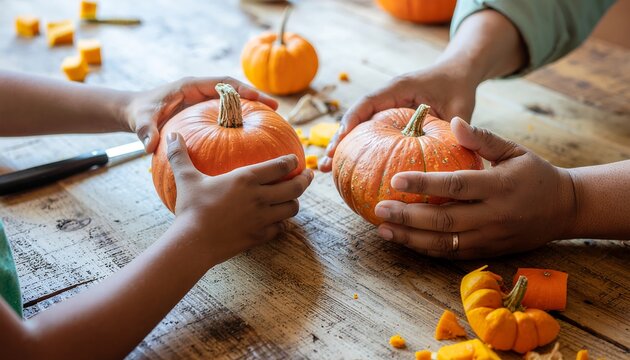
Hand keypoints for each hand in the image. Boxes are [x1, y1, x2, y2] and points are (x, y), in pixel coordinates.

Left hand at [125, 77, 277, 152]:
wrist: (137, 112)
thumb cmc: (141, 112)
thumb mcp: (142, 120)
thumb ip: (146, 130)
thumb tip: (149, 145)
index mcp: (192, 86)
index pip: (223, 83)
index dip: (243, 89)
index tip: (260, 98)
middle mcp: (203, 91)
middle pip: (235, 91)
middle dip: (256, 98)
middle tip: (276, 109)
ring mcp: (206, 102)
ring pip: (234, 103)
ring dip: (253, 110)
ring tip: (274, 122)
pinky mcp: (206, 114)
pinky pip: (227, 117)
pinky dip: (242, 124)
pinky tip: (255, 140)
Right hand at [165, 133, 312, 263]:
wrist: (193, 243)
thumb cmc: (190, 208)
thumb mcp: (186, 178)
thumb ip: (180, 155)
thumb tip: (171, 135)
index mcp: (246, 179)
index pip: (280, 166)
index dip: (291, 161)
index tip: (295, 159)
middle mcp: (260, 197)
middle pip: (295, 187)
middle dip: (305, 180)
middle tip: (308, 175)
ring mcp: (262, 218)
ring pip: (291, 209)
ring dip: (294, 203)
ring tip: (293, 198)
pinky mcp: (260, 236)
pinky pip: (280, 229)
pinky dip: (282, 224)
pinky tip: (278, 222)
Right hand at [319, 64, 476, 171]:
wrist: (457, 75)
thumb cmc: (458, 87)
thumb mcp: (461, 105)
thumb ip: (456, 125)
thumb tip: (453, 149)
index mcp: (399, 88)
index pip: (370, 101)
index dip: (353, 119)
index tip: (341, 137)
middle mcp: (386, 98)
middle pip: (356, 118)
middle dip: (339, 140)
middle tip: (326, 161)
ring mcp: (384, 111)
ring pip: (358, 129)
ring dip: (342, 149)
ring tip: (326, 170)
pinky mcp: (387, 122)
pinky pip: (369, 137)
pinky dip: (357, 153)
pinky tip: (348, 174)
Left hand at [373, 118, 576, 258]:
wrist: (566, 210)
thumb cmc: (535, 174)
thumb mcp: (514, 150)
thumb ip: (483, 138)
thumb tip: (453, 121)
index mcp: (499, 187)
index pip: (455, 186)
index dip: (424, 183)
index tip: (395, 179)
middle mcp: (493, 216)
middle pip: (444, 220)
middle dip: (408, 216)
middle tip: (379, 208)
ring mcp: (489, 238)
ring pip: (444, 243)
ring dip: (410, 237)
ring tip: (383, 228)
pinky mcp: (487, 251)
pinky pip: (451, 253)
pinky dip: (425, 249)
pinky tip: (404, 240)